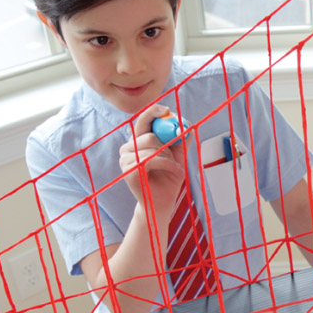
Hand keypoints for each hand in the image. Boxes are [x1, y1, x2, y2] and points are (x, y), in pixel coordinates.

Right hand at [119, 104, 185, 218]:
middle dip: (167, 142)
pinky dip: (167, 164)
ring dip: (169, 156)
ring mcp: (125, 160)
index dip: (153, 112)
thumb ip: (181, 140)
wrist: (162, 203)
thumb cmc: (168, 179)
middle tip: (176, 154)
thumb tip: (187, 124)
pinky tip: (174, 171)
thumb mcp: (179, 156)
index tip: (167, 109)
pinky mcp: (128, 171)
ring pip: (151, 145)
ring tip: (176, 167)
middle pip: (149, 133)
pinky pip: (151, 159)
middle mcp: (128, 149)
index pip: (142, 121)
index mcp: (138, 142)